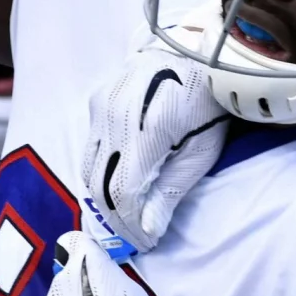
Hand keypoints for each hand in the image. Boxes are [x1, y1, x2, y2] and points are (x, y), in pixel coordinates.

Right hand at [81, 44, 227, 251]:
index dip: (130, 224)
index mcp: (147, 127)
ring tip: (127, 217)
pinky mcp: (95, 101)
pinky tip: (119, 185)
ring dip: (104, 198)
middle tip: (134, 239)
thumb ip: (172, 189)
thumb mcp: (203, 149)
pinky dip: (100, 173)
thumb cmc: (207, 102)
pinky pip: (90, 148)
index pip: (122, 191)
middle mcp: (114, 115)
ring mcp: (100, 105)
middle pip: (98, 183)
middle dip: (114, 219)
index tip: (145, 243)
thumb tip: (149, 229)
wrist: (194, 52)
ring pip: (88, 168)